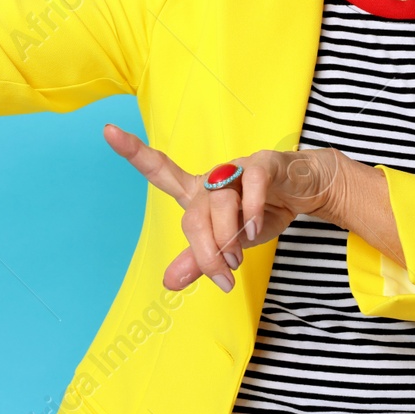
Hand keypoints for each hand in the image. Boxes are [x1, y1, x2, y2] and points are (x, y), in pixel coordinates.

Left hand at [102, 123, 343, 293]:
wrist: (307, 191)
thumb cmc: (261, 213)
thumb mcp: (230, 243)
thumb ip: (200, 260)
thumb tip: (170, 282)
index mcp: (198, 193)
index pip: (160, 170)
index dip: (134, 152)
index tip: (107, 131)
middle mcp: (213, 177)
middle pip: (194, 214)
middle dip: (205, 251)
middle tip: (222, 275)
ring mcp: (237, 168)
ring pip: (219, 203)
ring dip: (228, 238)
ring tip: (239, 257)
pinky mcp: (264, 164)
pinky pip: (251, 183)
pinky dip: (250, 212)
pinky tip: (254, 230)